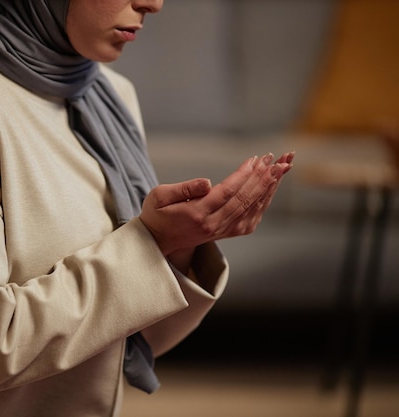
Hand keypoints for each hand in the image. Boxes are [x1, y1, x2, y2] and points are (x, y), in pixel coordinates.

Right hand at [140, 152, 294, 255]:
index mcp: (197, 214)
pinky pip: (249, 219)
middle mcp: (212, 225)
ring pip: (250, 209)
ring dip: (267, 189)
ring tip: (281, 170)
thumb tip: (208, 182)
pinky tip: (270, 188)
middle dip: (262, 179)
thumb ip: (183, 188)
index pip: (227, 192)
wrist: (157, 241)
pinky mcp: (224, 233)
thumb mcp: (159, 196)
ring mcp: (220, 231)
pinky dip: (263, 203)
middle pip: (244, 200)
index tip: (255, 159)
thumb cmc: (156, 214)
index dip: (243, 175)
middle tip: (277, 160)